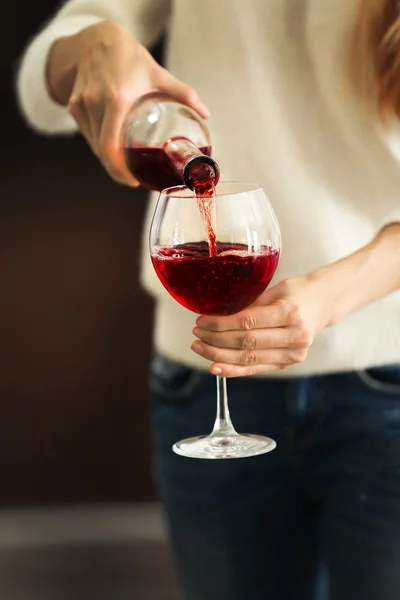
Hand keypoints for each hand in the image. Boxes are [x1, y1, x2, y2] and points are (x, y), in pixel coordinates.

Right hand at [48, 21, 208, 185]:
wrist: (96, 38)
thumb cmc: (129, 56)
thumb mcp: (158, 73)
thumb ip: (184, 93)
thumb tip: (205, 114)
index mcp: (117, 98)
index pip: (110, 146)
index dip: (119, 170)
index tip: (133, 181)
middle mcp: (95, 103)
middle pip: (102, 151)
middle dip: (117, 171)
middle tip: (133, 179)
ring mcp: (81, 105)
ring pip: (94, 145)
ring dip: (109, 160)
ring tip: (125, 167)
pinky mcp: (73, 106)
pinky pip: (88, 134)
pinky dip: (100, 145)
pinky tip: (113, 150)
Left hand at [191, 276, 330, 376]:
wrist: (324, 304)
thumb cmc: (297, 292)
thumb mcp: (275, 289)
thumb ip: (249, 303)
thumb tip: (216, 313)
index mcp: (290, 313)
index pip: (248, 322)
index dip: (220, 324)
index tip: (201, 321)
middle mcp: (294, 336)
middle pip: (246, 343)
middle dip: (215, 340)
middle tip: (196, 334)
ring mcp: (293, 353)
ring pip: (248, 359)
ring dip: (219, 356)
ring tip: (199, 348)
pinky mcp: (288, 363)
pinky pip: (256, 369)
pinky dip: (233, 370)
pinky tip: (215, 367)